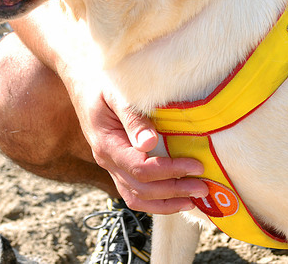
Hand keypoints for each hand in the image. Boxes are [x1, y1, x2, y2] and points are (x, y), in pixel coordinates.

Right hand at [85, 93, 208, 213]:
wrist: (83, 83)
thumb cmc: (103, 83)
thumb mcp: (116, 94)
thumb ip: (133, 118)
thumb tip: (149, 142)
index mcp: (107, 144)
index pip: (141, 168)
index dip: (171, 171)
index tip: (197, 166)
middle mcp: (107, 161)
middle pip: (142, 188)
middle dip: (174, 191)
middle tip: (203, 188)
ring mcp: (111, 166)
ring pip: (136, 198)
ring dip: (166, 203)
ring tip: (193, 201)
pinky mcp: (118, 166)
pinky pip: (134, 192)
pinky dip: (155, 201)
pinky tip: (175, 199)